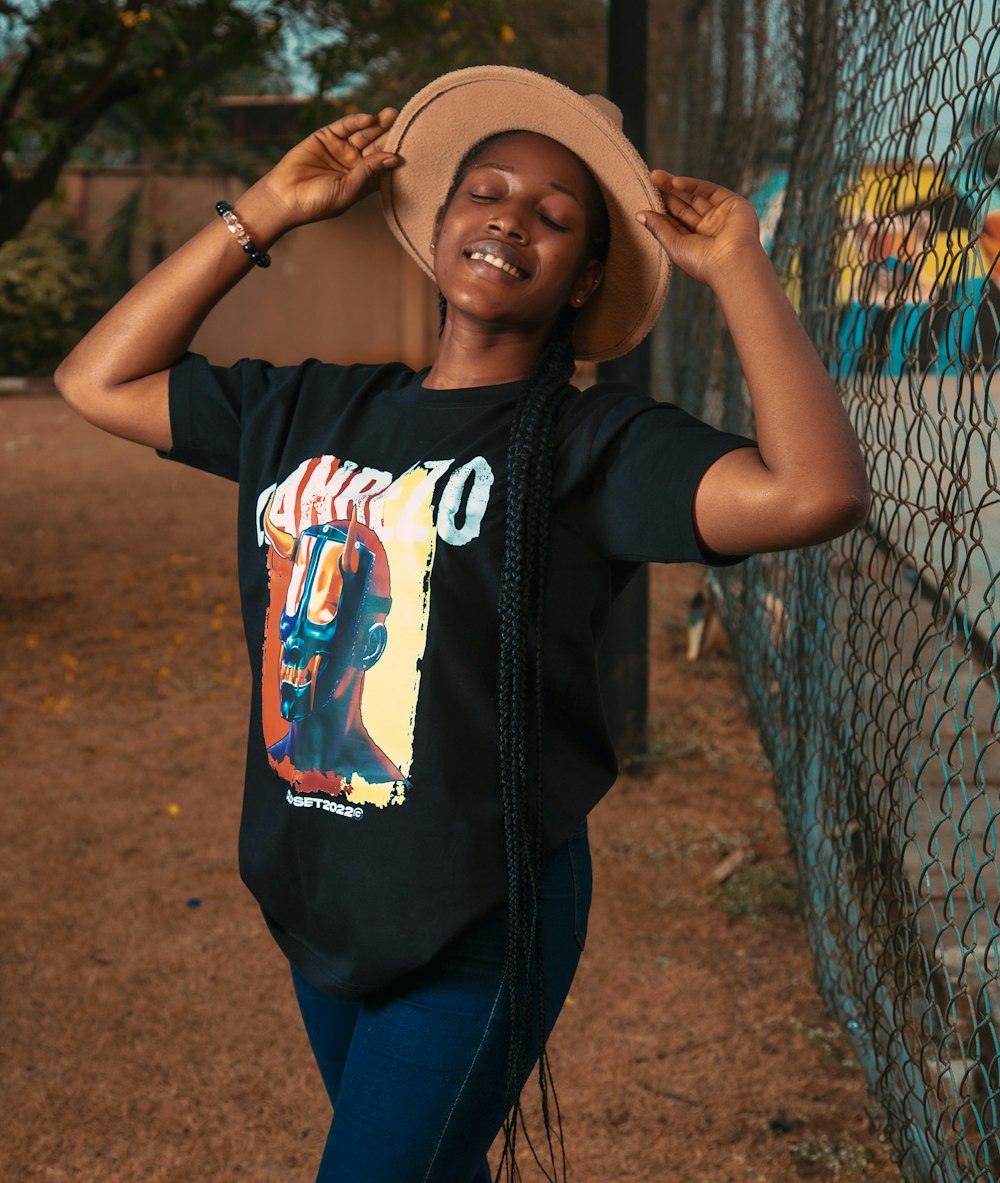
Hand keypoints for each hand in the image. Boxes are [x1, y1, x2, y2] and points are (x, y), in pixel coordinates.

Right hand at [253, 108, 400, 234]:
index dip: (396, 156)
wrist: (286, 197)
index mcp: (364, 181)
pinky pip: (345, 126)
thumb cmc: (319, 202)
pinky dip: (357, 121)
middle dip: (390, 135)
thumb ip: (370, 171)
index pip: (384, 166)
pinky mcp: (326, 137)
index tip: (413, 148)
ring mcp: (341, 149)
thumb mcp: (349, 189)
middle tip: (407, 123)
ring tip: (392, 115)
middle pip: (377, 146)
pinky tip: (370, 119)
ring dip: (378, 125)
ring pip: (364, 134)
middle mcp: (354, 164)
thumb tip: (395, 158)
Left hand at [638, 171, 762, 287]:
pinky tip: (675, 182)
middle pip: (684, 207)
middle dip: (667, 194)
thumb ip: (659, 228)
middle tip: (649, 180)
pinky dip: (692, 185)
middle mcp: (709, 229)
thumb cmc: (703, 262)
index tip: (645, 198)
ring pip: (695, 196)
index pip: (675, 222)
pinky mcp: (732, 203)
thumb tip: (640, 214)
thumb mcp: (675, 245)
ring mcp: (721, 216)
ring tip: (655, 176)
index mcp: (696, 244)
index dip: (661, 210)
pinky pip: (709, 190)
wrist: (733, 263)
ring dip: (675, 185)